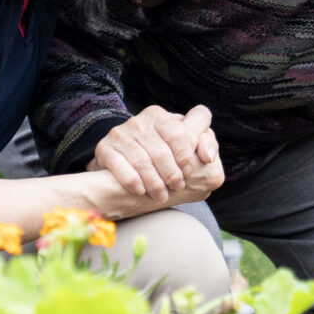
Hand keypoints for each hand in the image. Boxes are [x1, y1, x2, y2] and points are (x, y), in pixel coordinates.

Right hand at [89, 105, 219, 208]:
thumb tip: (208, 157)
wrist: (120, 159)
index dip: (187, 152)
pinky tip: (140, 191)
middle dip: (172, 173)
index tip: (190, 170)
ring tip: (161, 196)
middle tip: (177, 187)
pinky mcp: (105, 148)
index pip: (181, 131)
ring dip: (155, 183)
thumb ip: (203, 144)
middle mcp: (141, 121)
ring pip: (142, 161)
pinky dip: (133, 181)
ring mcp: (121, 133)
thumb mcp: (182, 144)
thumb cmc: (160, 153)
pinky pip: (120, 166)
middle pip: (162, 151)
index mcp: (162, 117)